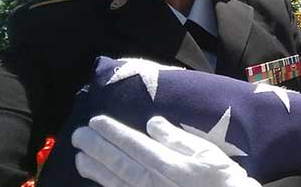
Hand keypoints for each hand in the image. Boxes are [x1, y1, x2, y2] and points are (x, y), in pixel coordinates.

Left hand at [71, 115, 260, 186]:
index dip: (114, 133)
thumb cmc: (221, 177)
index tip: (96, 121)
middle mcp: (155, 182)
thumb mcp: (207, 152)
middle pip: (121, 163)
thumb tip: (152, 123)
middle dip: (98, 147)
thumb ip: (178, 139)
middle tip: (79, 134)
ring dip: (96, 169)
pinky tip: (97, 180)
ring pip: (117, 182)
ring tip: (79, 156)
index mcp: (170, 164)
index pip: (135, 145)